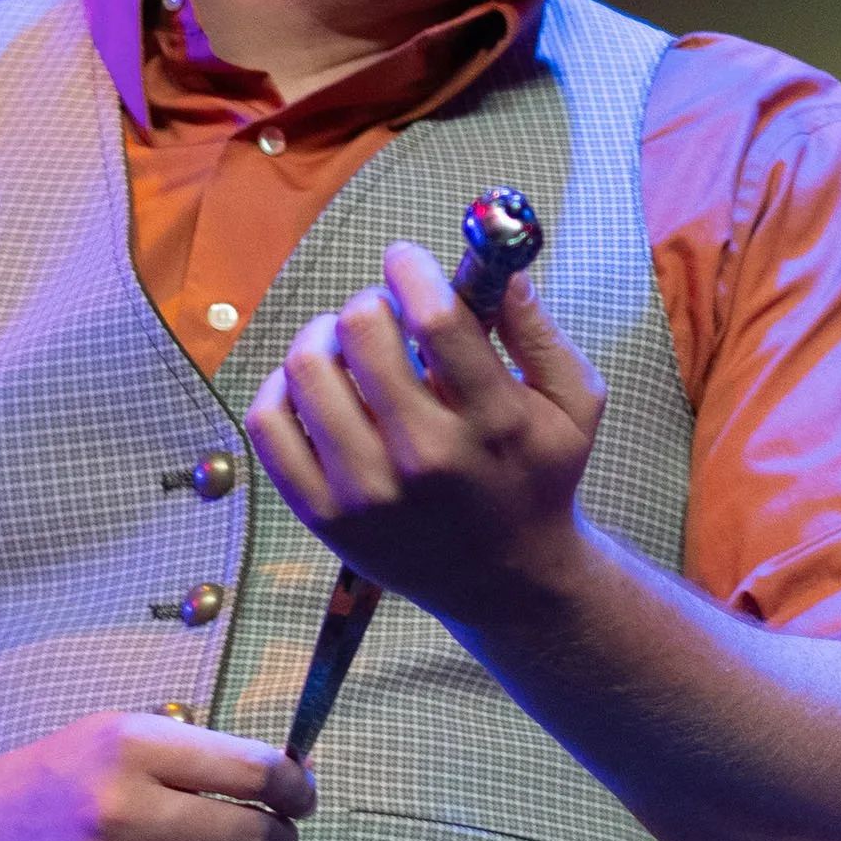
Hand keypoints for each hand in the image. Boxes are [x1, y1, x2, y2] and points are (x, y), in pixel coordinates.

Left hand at [243, 243, 605, 626]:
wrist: (506, 580)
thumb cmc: (538, 477)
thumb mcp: (573, 404)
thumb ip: (540, 330)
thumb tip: (499, 266)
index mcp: (495, 422)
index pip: (435, 318)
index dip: (410, 269)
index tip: (405, 260)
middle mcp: (426, 458)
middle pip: (362, 333)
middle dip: (370, 303)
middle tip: (383, 315)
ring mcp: (367, 492)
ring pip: (306, 369)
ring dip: (322, 336)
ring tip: (345, 345)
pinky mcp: (323, 515)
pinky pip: (268, 423)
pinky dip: (281, 389)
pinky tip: (316, 389)